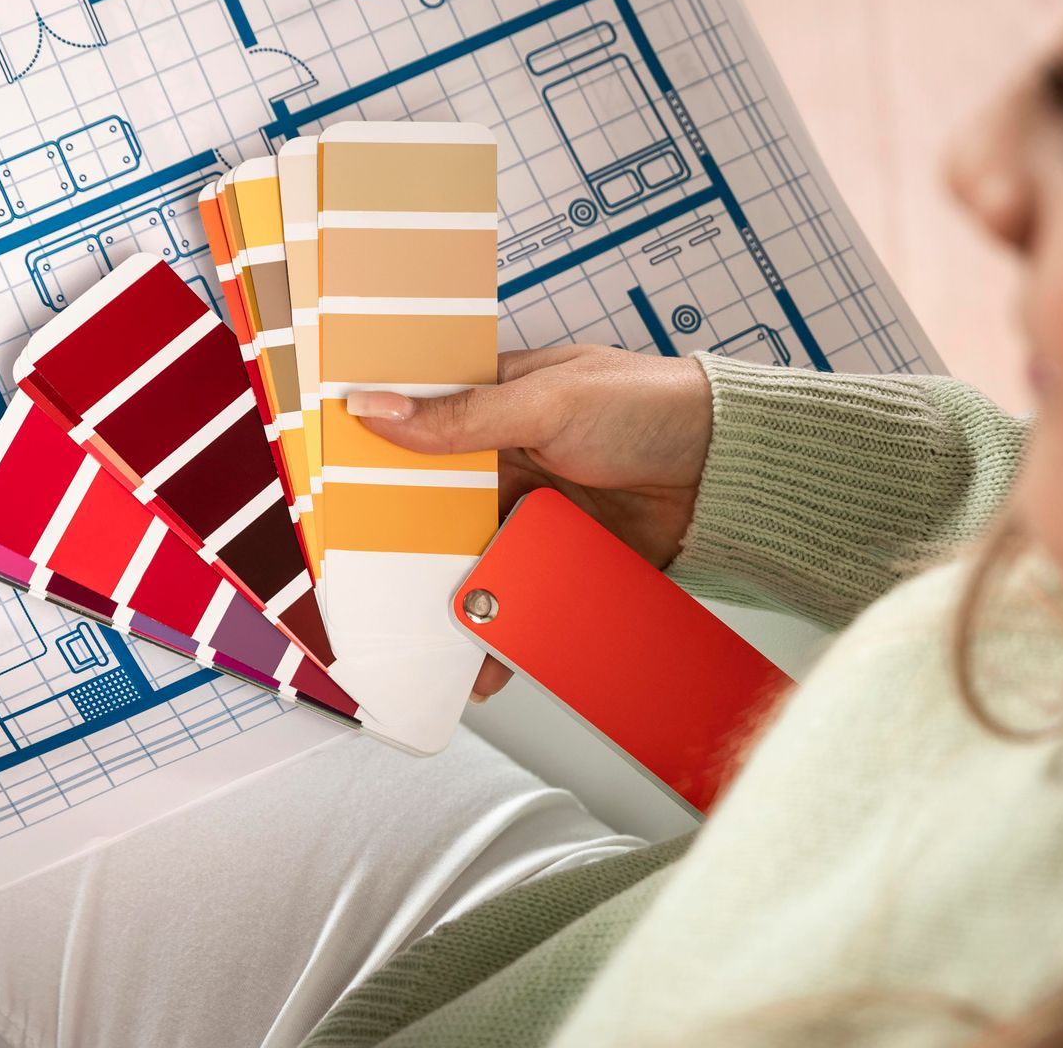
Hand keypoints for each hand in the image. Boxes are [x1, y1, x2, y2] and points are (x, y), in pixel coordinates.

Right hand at [349, 346, 711, 699]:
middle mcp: (508, 459)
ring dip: (452, 597)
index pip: (420, 431)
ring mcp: (536, 510)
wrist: (729, 470)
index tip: (333, 499)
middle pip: (438, 509)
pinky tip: (484, 658)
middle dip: (406, 550)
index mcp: (496, 404)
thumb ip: (464, 416)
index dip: (377, 462)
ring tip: (419, 642)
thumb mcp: (548, 403)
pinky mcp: (565, 555)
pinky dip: (503, 624)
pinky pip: (521, 593)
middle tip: (363, 589)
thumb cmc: (647, 406)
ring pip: (475, 558)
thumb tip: (377, 407)